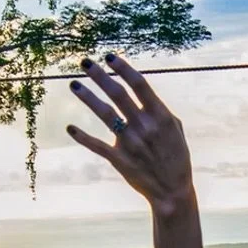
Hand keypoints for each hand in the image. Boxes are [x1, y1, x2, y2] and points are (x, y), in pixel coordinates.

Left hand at [66, 54, 194, 215]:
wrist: (172, 191)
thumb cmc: (176, 157)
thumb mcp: (176, 130)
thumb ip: (160, 110)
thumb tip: (143, 93)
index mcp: (160, 116)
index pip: (139, 85)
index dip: (123, 68)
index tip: (109, 56)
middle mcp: (144, 126)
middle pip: (118, 94)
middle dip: (99, 76)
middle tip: (84, 62)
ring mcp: (130, 143)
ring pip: (104, 114)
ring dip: (87, 97)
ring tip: (73, 84)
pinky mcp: (119, 159)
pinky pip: (97, 145)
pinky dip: (82, 136)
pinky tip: (70, 128)